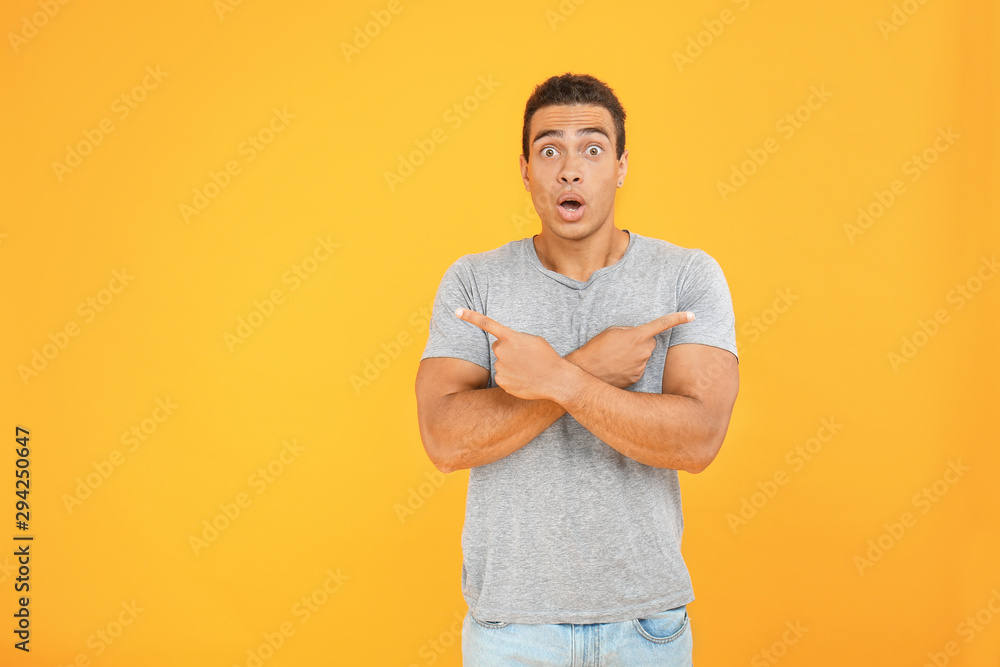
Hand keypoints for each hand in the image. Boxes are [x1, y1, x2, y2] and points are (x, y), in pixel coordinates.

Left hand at [455, 308, 570, 401]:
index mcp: (510, 337)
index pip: (487, 324)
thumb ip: (516, 339)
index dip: (470, 317)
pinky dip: (511, 378)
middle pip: (498, 347)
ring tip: (527, 369)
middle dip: (507, 350)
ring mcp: (500, 367)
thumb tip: (505, 346)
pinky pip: (502, 377)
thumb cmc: (547, 357)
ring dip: (511, 365)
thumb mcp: (533, 340)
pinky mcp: (501, 381)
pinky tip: (523, 379)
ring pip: (501, 363)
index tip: (457, 311)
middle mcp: (502, 351)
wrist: (555, 380)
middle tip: (524, 357)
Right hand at [571, 311, 694, 387]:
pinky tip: (617, 367)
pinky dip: (630, 367)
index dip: (678, 318)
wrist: (587, 372)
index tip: (692, 315)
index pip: (662, 324)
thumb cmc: (596, 348)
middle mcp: (643, 351)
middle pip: (650, 342)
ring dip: (634, 355)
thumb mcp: (611, 331)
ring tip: (616, 357)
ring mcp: (641, 366)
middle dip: (641, 342)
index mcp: (637, 336)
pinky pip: (639, 368)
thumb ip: (630, 331)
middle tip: (623, 345)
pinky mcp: (637, 377)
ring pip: (644, 356)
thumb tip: (639, 336)